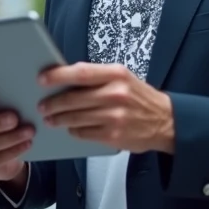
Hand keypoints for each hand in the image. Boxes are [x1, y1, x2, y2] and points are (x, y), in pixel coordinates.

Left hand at [37, 63, 174, 153]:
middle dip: (53, 103)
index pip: (81, 72)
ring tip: (50, 118)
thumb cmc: (139, 97)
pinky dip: (74, 131)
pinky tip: (71, 128)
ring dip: (59, 119)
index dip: (58, 75)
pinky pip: (83, 133)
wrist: (166, 121)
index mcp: (116, 74)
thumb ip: (98, 77)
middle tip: (42, 105)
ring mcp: (114, 116)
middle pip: (74, 98)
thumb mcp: (123, 78)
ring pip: (75, 118)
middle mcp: (115, 94)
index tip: (42, 78)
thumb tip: (65, 79)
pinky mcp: (113, 136)